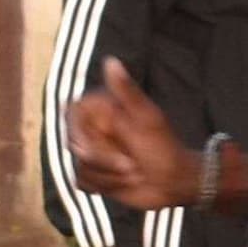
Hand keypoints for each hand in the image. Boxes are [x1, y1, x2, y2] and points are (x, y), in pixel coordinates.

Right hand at [67, 59, 194, 211]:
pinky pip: (81, 182)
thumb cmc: (164, 147)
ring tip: (134, 173)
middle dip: (105, 159)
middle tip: (133, 164)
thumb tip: (110, 60)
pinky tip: (124, 183)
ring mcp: (93, 153)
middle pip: (75, 144)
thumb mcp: (147, 117)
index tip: (103, 142)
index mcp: (104, 111)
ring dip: (110, 176)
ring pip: (80, 166)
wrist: (174, 181)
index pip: (73, 114)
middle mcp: (94, 130)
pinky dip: (104, 185)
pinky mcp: (94, 174)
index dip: (82, 131)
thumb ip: (126, 91)